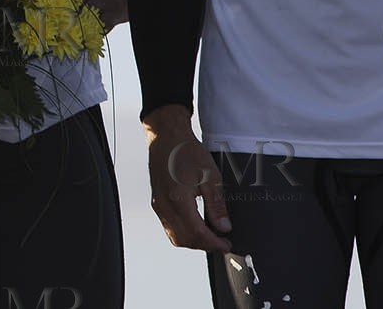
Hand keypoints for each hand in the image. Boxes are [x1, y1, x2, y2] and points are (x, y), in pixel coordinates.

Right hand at [143, 104, 231, 251]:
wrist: (166, 136)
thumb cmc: (186, 151)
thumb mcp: (210, 177)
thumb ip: (217, 205)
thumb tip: (223, 227)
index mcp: (178, 199)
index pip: (197, 233)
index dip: (214, 244)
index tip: (226, 244)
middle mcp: (164, 204)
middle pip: (183, 239)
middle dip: (204, 245)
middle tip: (221, 242)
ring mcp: (158, 203)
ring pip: (174, 235)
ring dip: (193, 240)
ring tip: (210, 235)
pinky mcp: (156, 201)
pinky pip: (168, 225)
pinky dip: (183, 231)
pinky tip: (196, 224)